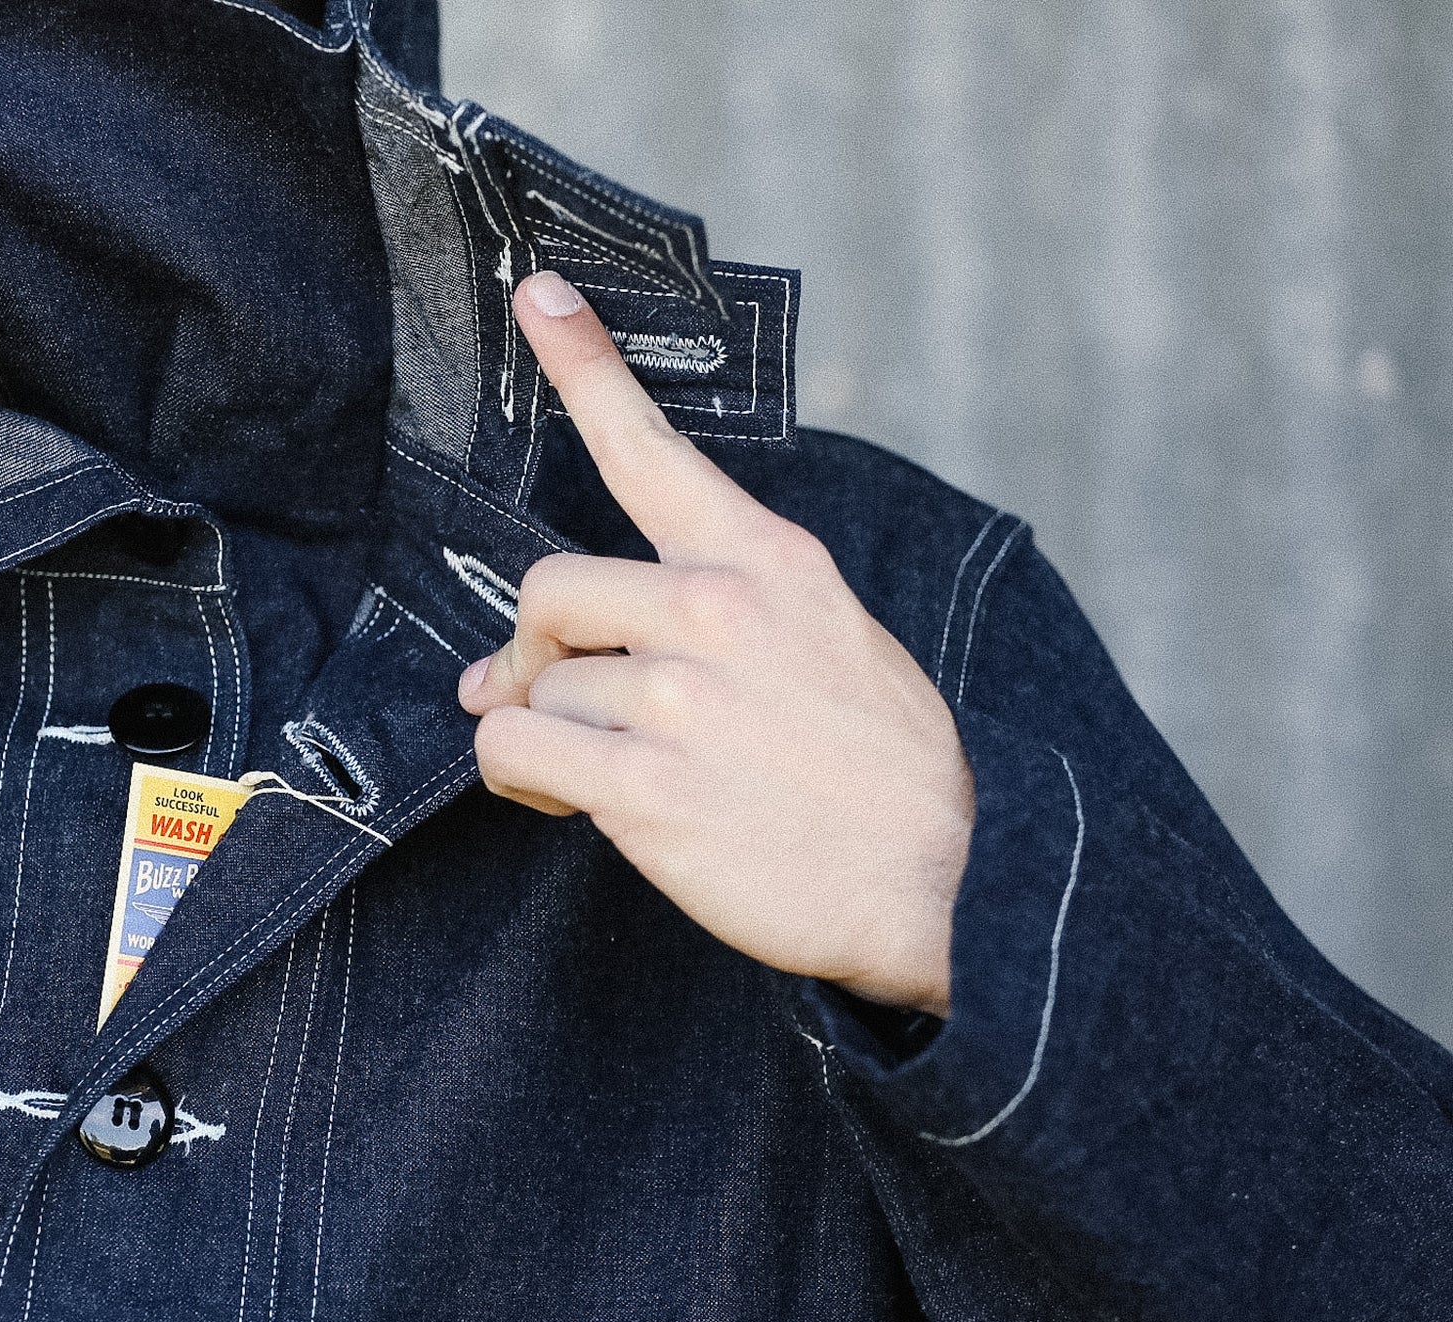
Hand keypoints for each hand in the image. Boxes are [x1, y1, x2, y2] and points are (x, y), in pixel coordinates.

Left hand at [458, 272, 973, 1015]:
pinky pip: (515, 748)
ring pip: (532, 683)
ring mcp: (677, 698)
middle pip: (548, 588)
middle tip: (546, 694)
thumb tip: (575, 645)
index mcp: (769, 562)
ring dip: (539, 729)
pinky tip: (561, 799)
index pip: (652, 452)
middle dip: (535, 648)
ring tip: (586, 774)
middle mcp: (715, 612)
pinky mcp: (644, 786)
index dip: (585, 368)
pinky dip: (519, 774)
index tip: (536, 294)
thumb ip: (718, 618)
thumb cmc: (882, 769)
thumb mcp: (835, 642)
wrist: (947, 885)